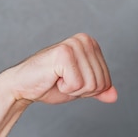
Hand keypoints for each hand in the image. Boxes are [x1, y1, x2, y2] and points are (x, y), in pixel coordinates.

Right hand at [0, 33, 117, 104]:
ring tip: (58, 79)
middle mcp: (84, 40)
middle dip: (82, 90)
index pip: (107, 81)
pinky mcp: (64, 54)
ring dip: (73, 89)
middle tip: (63, 81)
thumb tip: (114, 96)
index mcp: (91, 44)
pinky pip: (77, 84)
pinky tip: (54, 78)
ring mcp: (74, 45)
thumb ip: (98, 90)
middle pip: (100, 83)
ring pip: (90, 84)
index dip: (89, 90)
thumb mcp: (80, 89)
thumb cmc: (50, 85)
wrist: (23, 87)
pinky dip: (65, 88)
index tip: (71, 81)